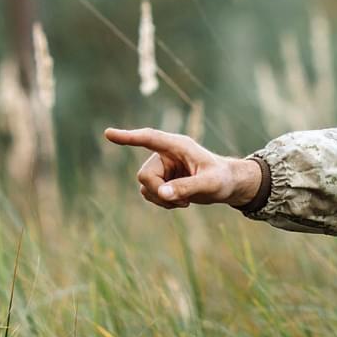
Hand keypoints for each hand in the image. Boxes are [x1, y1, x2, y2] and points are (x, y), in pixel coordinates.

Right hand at [104, 127, 261, 208]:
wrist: (228, 185)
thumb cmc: (223, 179)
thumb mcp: (209, 184)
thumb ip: (187, 187)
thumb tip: (161, 193)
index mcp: (178, 145)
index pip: (149, 138)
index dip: (128, 137)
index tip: (108, 134)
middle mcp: (166, 154)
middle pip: (144, 175)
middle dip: (159, 192)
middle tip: (182, 201)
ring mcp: (162, 167)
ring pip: (145, 186)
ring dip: (162, 199)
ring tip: (185, 201)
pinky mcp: (161, 179)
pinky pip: (149, 194)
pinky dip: (163, 203)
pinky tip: (181, 202)